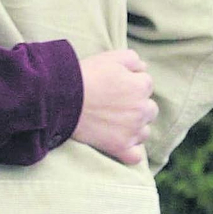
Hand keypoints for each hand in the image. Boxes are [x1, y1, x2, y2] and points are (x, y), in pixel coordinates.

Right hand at [71, 48, 157, 164]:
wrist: (63, 97)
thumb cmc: (86, 75)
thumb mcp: (110, 57)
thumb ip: (133, 59)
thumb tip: (144, 69)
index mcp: (141, 86)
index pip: (146, 84)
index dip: (130, 83)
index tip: (114, 85)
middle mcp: (142, 109)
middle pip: (149, 109)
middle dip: (137, 106)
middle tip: (114, 103)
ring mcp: (132, 131)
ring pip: (144, 132)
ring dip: (135, 127)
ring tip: (114, 122)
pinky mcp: (120, 147)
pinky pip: (135, 156)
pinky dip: (131, 151)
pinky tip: (121, 144)